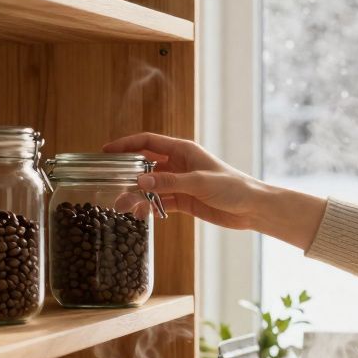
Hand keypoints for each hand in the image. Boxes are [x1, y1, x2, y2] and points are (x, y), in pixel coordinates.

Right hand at [102, 132, 327, 249]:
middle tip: (112, 188)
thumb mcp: (199, 182)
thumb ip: (169, 183)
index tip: (106, 151)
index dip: (126, 145)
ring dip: (137, 196)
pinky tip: (140, 215)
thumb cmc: (232, 187)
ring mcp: (180, 183)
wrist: (252, 208)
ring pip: (151, 187)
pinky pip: (160, 202)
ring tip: (123, 207)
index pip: (147, 143)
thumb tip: (140, 182)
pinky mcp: (184, 200)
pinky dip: (149, 208)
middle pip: (145, 166)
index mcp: (182, 150)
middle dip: (128, 176)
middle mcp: (178, 164)